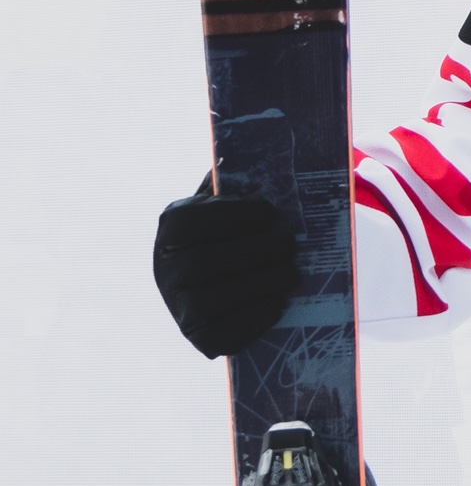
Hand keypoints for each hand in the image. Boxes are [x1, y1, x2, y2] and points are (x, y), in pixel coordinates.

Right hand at [154, 184, 299, 357]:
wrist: (222, 276)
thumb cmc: (235, 226)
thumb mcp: (232, 200)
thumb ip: (239, 181)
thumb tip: (264, 149)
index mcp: (172, 226)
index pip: (191, 222)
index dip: (233, 216)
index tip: (269, 212)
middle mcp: (164, 267)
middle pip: (204, 262)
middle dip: (255, 251)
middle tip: (289, 244)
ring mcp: (177, 306)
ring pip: (214, 299)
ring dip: (261, 283)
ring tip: (292, 273)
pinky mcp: (198, 337)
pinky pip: (223, 333)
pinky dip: (255, 317)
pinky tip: (277, 302)